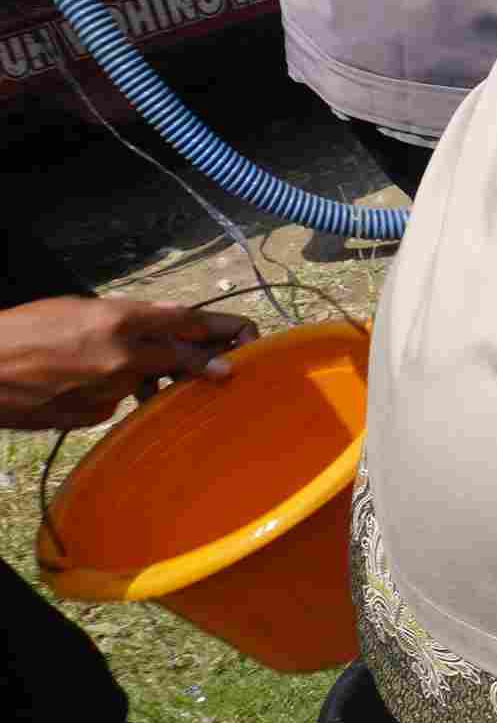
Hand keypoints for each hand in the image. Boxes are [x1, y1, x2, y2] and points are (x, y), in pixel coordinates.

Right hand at [0, 297, 252, 429]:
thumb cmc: (23, 330)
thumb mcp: (77, 309)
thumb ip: (125, 317)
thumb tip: (164, 324)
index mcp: (119, 320)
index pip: (187, 322)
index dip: (221, 328)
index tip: (246, 332)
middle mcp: (123, 356)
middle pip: (183, 357)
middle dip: (209, 360)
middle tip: (229, 367)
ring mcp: (110, 389)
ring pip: (144, 382)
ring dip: (147, 378)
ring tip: (127, 370)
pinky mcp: (94, 413)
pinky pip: (114, 402)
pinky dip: (108, 393)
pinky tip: (80, 385)